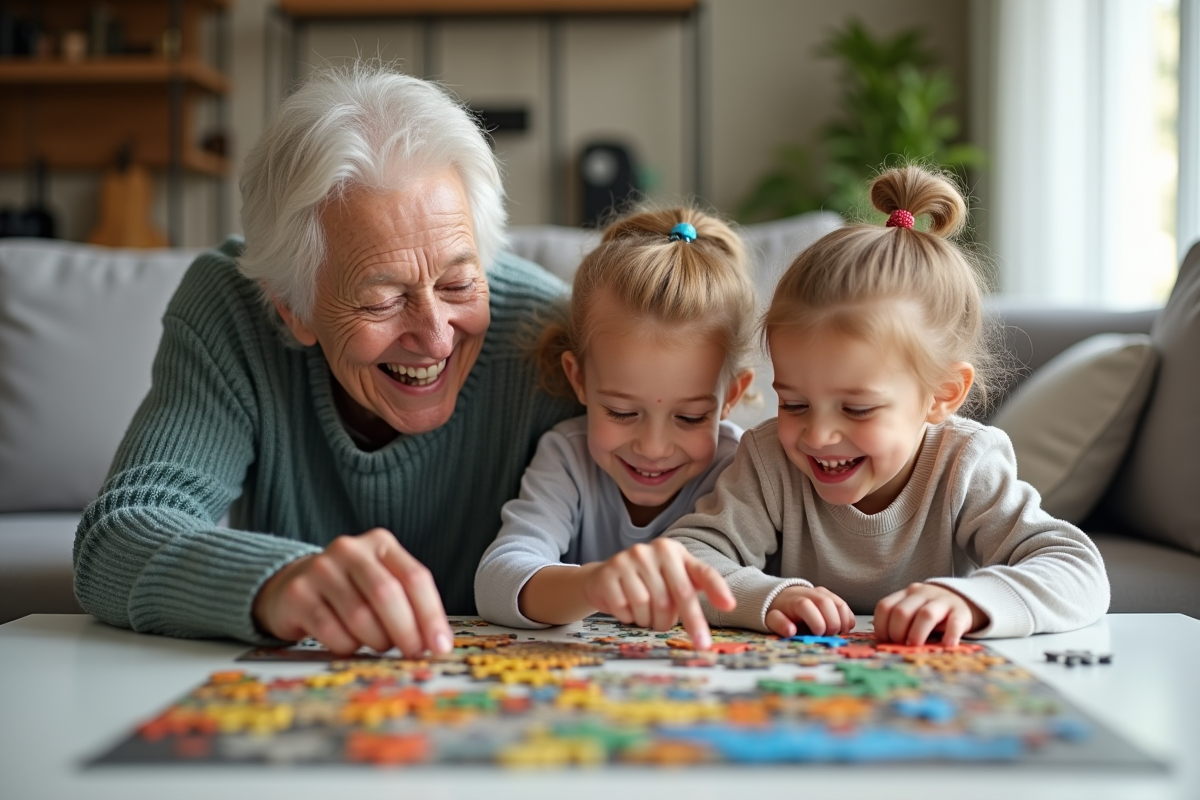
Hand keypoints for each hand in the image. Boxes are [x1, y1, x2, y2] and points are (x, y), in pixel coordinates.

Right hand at [252, 527, 453, 657]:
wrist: (294, 586)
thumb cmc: (351, 590)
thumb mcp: (383, 583)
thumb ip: (410, 604)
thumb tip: (437, 643)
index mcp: (380, 543)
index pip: (415, 577)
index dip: (431, 615)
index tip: (440, 646)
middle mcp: (350, 550)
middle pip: (386, 594)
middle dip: (406, 631)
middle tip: (413, 654)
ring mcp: (321, 569)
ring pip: (359, 616)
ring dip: (376, 641)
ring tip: (378, 644)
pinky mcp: (298, 593)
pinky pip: (331, 630)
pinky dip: (347, 646)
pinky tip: (350, 643)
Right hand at [581, 538, 735, 650]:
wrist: (605, 578)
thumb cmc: (648, 582)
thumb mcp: (672, 579)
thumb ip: (693, 588)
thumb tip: (728, 604)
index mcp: (674, 552)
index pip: (702, 573)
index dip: (717, 590)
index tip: (729, 607)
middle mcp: (653, 550)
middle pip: (676, 597)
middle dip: (678, 621)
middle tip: (673, 631)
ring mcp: (629, 559)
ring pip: (649, 605)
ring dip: (649, 621)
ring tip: (644, 615)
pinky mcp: (609, 573)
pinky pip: (625, 608)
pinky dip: (628, 617)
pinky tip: (626, 609)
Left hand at [766, 585, 854, 637]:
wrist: (784, 597)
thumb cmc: (781, 612)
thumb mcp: (772, 620)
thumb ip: (779, 625)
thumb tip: (790, 631)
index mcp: (794, 600)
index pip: (806, 606)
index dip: (816, 621)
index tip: (818, 634)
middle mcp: (810, 593)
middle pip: (826, 603)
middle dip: (832, 623)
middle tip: (829, 636)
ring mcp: (823, 593)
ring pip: (839, 603)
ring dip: (843, 621)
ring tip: (838, 634)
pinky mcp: (832, 596)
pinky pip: (844, 606)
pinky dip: (848, 618)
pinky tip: (844, 629)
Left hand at [873, 583, 986, 645]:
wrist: (966, 600)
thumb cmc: (933, 613)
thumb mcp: (915, 611)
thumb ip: (902, 623)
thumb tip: (886, 645)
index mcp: (906, 594)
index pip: (885, 606)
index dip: (881, 626)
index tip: (884, 641)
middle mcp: (922, 594)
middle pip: (902, 611)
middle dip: (897, 632)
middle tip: (900, 646)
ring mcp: (942, 601)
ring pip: (926, 614)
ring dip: (917, 633)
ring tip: (916, 647)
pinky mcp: (962, 611)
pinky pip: (955, 622)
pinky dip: (950, 635)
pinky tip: (946, 645)